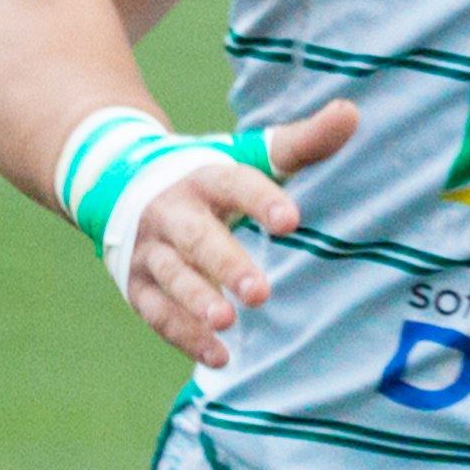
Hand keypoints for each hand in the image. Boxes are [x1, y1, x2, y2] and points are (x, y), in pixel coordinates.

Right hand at [114, 100, 355, 367]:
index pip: (235, 184)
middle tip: (260, 291)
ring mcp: (150, 249)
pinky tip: (219, 356)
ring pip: (172, 276)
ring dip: (196, 301)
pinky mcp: (137, 283)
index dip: (261, 200)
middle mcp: (172, 212)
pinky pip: (157, 312)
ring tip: (228, 321)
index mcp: (205, 177)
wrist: (117, 180)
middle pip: (198, 238)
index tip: (291, 220)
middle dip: (226, 264)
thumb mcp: (248, 156)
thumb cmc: (208, 177)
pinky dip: (184, 335)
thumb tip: (351, 112)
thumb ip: (302, 143)